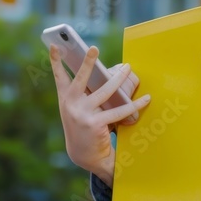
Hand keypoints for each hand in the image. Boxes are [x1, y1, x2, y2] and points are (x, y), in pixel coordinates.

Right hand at [50, 44, 151, 186]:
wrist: (83, 155)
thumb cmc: (82, 125)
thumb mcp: (76, 108)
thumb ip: (83, 92)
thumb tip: (104, 73)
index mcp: (65, 98)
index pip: (59, 76)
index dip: (56, 60)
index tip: (55, 45)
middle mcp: (71, 105)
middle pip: (81, 79)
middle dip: (87, 62)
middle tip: (94, 48)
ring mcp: (83, 114)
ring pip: (105, 91)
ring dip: (118, 79)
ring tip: (128, 68)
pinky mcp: (96, 124)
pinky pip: (120, 111)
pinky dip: (135, 105)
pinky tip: (145, 99)